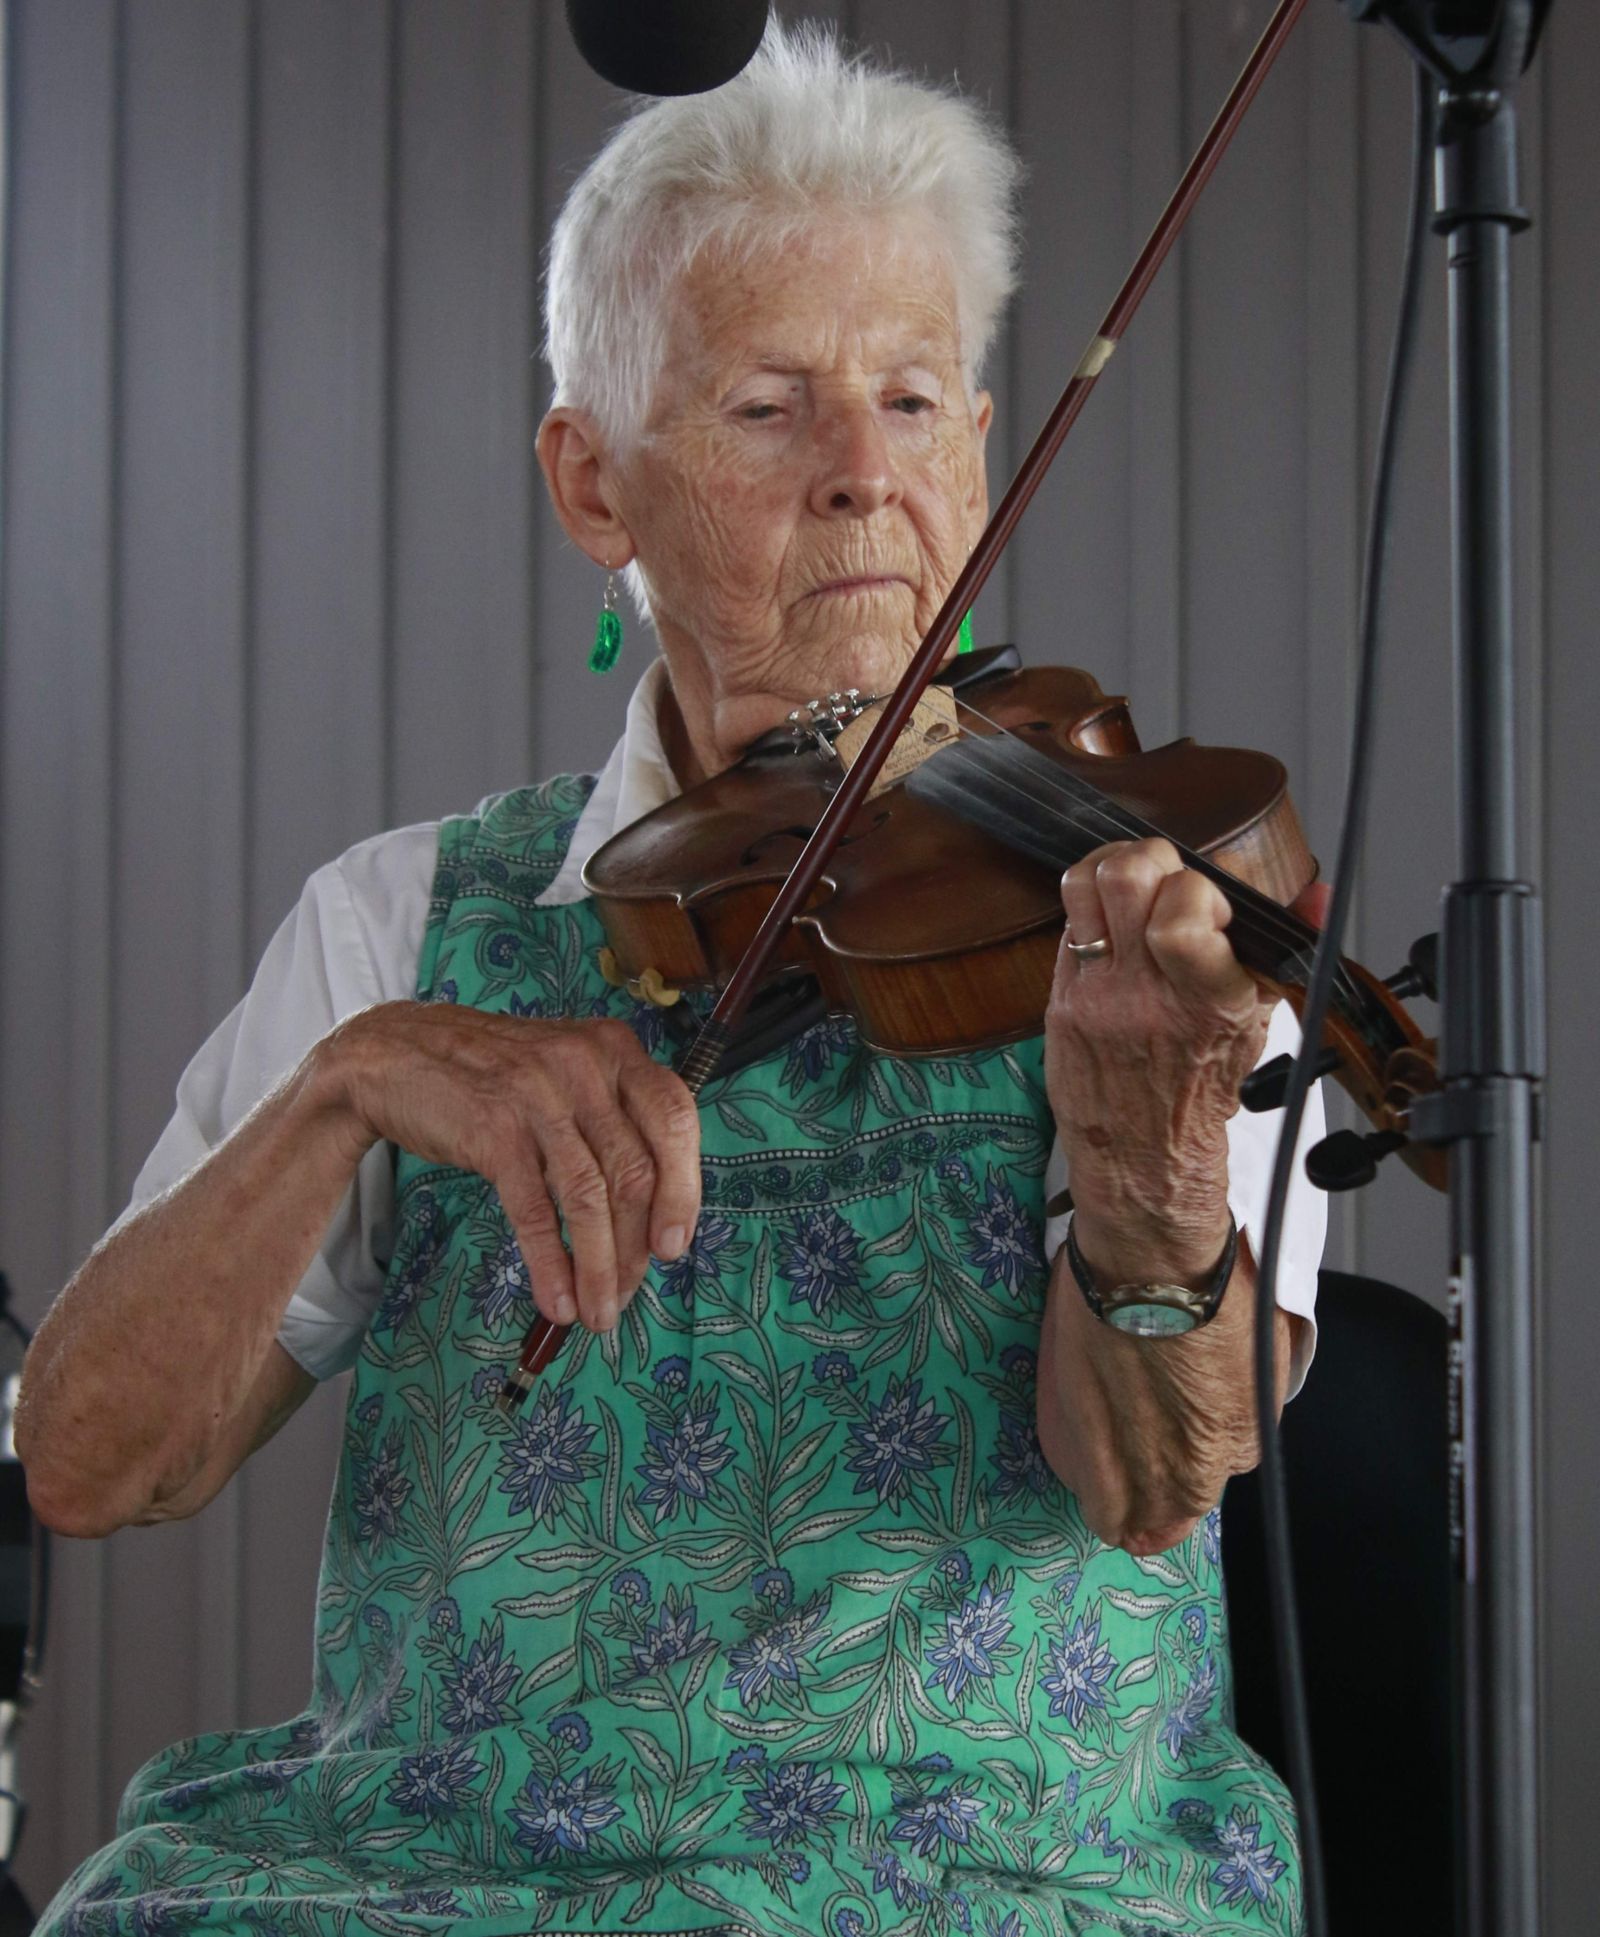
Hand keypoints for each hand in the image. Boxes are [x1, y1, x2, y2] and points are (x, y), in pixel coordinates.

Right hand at [322, 1003, 699, 1333]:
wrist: (394, 1054)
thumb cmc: (490, 1075)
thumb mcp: (564, 1074)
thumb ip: (610, 1120)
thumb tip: (649, 1216)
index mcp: (614, 1049)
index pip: (676, 1117)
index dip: (685, 1188)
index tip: (675, 1244)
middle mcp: (585, 1065)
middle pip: (635, 1169)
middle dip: (637, 1246)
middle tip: (629, 1293)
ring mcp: (540, 1095)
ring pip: (589, 1198)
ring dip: (598, 1267)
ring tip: (596, 1312)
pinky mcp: (495, 1130)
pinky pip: (535, 1210)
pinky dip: (550, 1263)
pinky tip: (556, 1299)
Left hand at [1044, 837, 1272, 1278]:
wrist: (1143, 1157)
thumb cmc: (1205, 1088)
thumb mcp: (1259, 1022)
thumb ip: (1284, 949)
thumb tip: (1312, 892)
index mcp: (1206, 1000)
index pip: (1186, 911)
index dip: (1202, 883)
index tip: (1214, 895)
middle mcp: (1145, 993)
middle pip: (1128, 878)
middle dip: (1155, 859)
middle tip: (1169, 878)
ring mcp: (1095, 994)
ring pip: (1085, 885)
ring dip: (1113, 866)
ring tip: (1135, 884)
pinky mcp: (1060, 998)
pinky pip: (1067, 921)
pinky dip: (1091, 907)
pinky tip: (1111, 921)